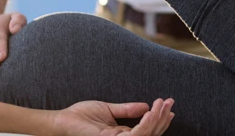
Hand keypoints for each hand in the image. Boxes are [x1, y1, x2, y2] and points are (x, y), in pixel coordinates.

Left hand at [52, 98, 174, 135]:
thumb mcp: (109, 110)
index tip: (169, 104)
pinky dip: (145, 124)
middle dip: (162, 118)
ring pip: (146, 135)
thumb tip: (145, 105)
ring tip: (162, 104)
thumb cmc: (81, 116)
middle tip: (170, 102)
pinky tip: (151, 112)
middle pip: (150, 134)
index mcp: (123, 135)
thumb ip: (127, 110)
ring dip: (157, 119)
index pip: (147, 130)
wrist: (64, 120)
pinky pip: (135, 135)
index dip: (160, 118)